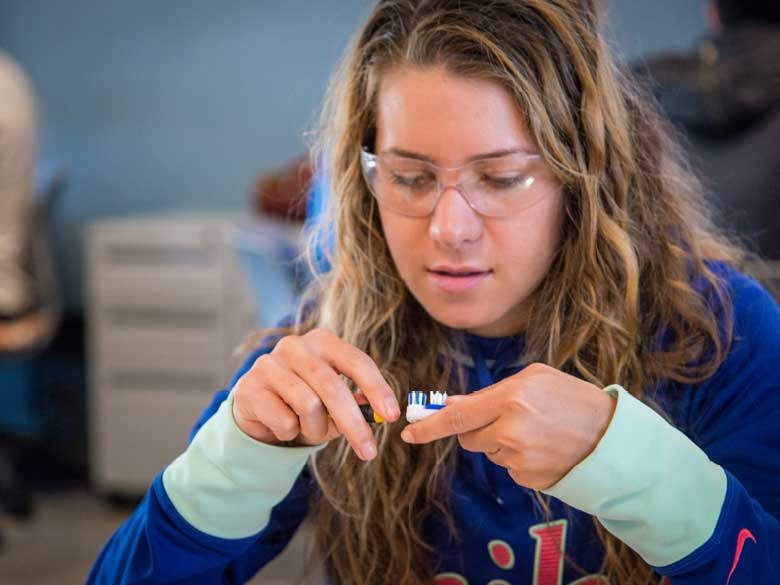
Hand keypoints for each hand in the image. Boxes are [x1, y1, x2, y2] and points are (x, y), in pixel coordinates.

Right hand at [232, 328, 400, 459]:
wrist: (256, 406)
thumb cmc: (304, 400)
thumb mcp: (332, 398)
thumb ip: (355, 402)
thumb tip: (380, 415)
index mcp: (322, 341)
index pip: (357, 361)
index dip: (377, 389)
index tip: (392, 415)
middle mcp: (295, 346)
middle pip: (333, 387)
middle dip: (354, 424)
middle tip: (369, 452)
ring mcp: (269, 363)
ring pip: (309, 406)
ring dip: (317, 430)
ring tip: (312, 430)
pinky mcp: (249, 387)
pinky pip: (284, 421)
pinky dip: (291, 432)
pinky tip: (284, 425)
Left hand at [400, 363, 615, 488]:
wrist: (612, 438)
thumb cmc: (572, 398)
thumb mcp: (534, 379)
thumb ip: (490, 391)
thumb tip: (451, 405)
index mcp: (510, 400)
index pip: (456, 417)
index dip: (429, 426)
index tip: (407, 432)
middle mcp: (510, 433)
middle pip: (467, 437)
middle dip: (474, 428)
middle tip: (500, 418)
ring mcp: (519, 460)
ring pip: (488, 451)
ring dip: (499, 441)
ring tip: (534, 430)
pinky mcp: (527, 479)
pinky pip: (507, 467)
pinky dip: (517, 457)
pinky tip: (541, 447)